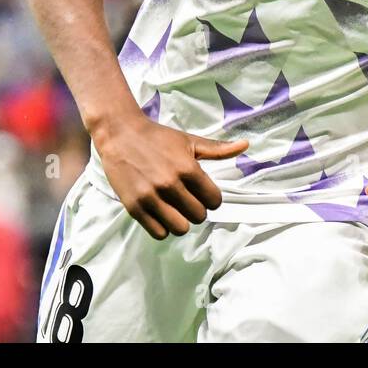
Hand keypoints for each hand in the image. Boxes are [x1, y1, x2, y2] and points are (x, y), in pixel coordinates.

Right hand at [93, 114, 247, 239]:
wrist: (120, 133)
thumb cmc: (158, 137)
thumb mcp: (189, 141)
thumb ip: (218, 149)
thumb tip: (246, 145)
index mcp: (187, 168)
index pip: (214, 201)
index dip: (212, 198)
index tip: (203, 193)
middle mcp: (170, 184)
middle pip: (199, 216)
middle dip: (197, 209)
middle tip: (187, 199)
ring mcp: (151, 197)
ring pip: (181, 228)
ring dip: (181, 221)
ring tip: (175, 209)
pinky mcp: (134, 207)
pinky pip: (159, 233)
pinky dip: (163, 227)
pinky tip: (161, 214)